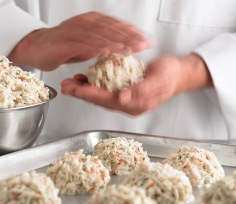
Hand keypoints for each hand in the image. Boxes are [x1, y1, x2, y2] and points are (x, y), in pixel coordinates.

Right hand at [8, 12, 149, 70]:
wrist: (37, 47)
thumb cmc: (63, 45)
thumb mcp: (88, 42)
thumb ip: (104, 41)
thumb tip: (124, 44)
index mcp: (92, 20)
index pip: (116, 25)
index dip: (132, 33)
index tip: (146, 41)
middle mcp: (85, 22)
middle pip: (111, 29)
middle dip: (130, 37)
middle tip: (144, 45)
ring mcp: (74, 30)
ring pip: (99, 35)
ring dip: (116, 42)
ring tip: (131, 49)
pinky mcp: (65, 41)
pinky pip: (83, 44)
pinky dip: (96, 48)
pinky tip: (107, 52)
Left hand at [61, 54, 212, 115]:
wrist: (177, 74)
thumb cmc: (170, 75)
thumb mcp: (160, 80)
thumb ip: (143, 91)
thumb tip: (123, 98)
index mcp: (135, 104)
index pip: (108, 100)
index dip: (91, 95)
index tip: (75, 90)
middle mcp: (127, 103)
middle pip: (99, 100)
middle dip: (81, 93)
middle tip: (64, 86)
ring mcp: (124, 98)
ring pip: (100, 95)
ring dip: (83, 89)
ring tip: (69, 83)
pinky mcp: (123, 90)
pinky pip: (105, 89)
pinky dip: (93, 84)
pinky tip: (83, 78)